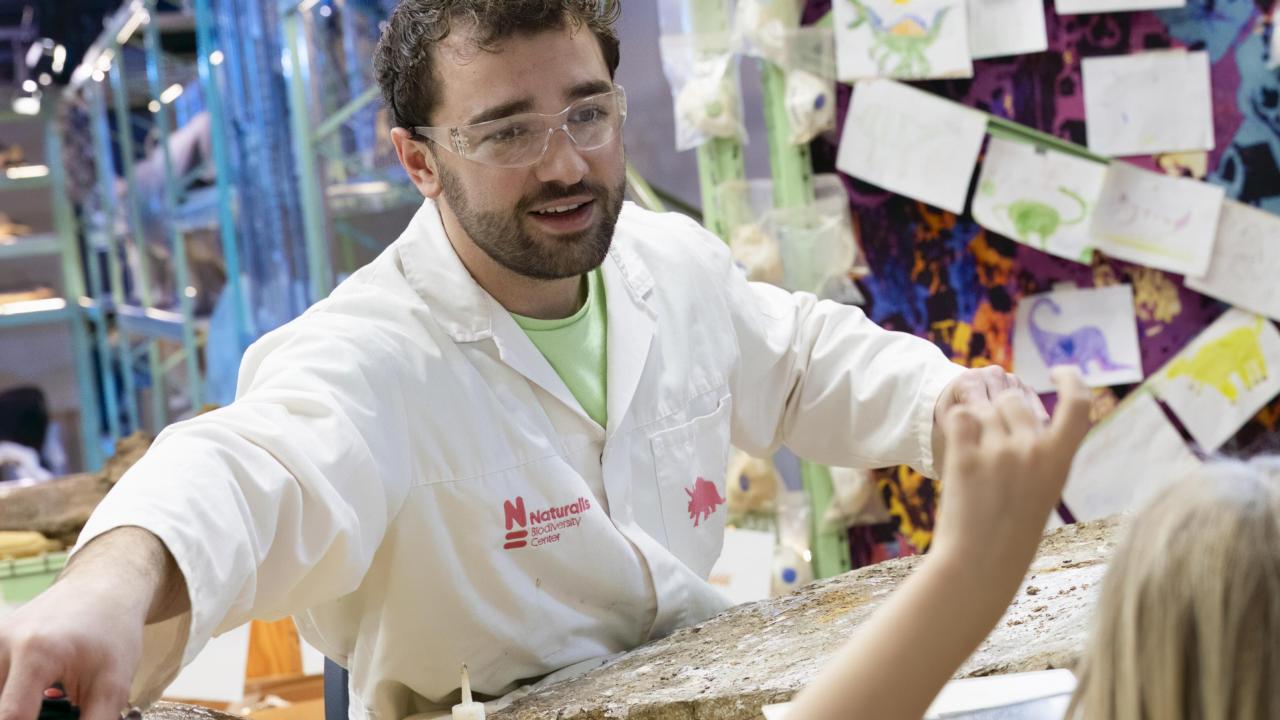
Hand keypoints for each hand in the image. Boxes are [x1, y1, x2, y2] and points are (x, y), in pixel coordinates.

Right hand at [0, 528, 185, 719]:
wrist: (103, 588)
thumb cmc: (112, 632)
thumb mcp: (114, 684)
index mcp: (35, 653)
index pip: (12, 717)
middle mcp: (3, 644)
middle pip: (3, 708)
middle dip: (29, 715)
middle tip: (62, 702)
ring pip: (1, 697)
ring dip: (22, 707)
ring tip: (56, 697)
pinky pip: (1, 682)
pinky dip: (16, 694)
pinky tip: (41, 691)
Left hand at [931, 367, 1091, 574]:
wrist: (979, 564)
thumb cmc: (1012, 534)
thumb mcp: (1043, 491)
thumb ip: (1041, 455)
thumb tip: (1025, 417)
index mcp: (1060, 461)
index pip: (1078, 405)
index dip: (1072, 380)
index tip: (1060, 370)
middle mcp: (1032, 450)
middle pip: (1014, 400)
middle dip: (1001, 407)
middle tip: (989, 427)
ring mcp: (998, 452)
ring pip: (984, 406)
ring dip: (976, 414)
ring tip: (972, 439)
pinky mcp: (964, 457)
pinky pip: (959, 417)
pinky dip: (956, 423)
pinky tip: (957, 438)